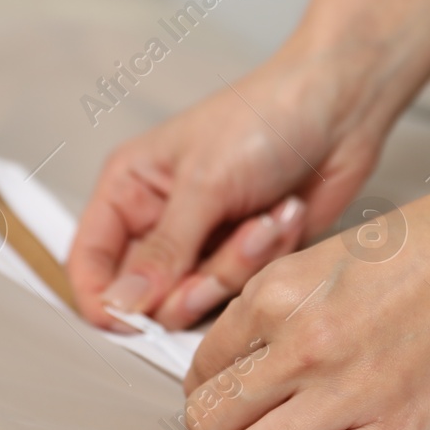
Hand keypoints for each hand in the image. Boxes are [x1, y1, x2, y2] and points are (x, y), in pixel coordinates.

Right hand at [67, 49, 382, 330]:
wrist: (340, 107)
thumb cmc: (264, 118)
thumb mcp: (205, 183)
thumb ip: (162, 252)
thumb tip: (120, 305)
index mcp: (128, 188)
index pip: (89, 263)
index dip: (104, 301)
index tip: (133, 322)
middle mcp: (159, 220)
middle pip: (148, 296)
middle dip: (194, 281)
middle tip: (228, 243)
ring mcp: (203, 241)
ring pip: (200, 297)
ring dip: (241, 261)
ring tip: (268, 216)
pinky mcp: (245, 255)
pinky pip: (243, 288)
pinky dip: (270, 255)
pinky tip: (285, 214)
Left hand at [179, 12, 429, 429]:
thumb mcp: (329, 255)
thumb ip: (279, 305)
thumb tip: (243, 355)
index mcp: (277, 292)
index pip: (203, 366)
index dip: (211, 386)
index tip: (229, 392)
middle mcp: (300, 343)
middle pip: (211, 421)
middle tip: (244, 428)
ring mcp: (346, 392)